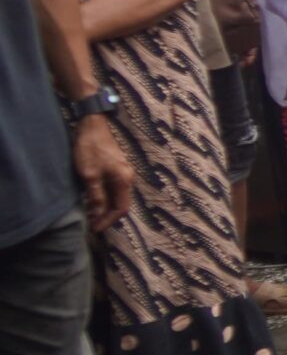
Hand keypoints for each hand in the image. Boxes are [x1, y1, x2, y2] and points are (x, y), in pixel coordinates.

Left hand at [72, 118, 132, 233]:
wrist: (92, 126)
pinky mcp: (116, 168)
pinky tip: (93, 199)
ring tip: (91, 214)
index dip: (108, 221)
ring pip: (117, 196)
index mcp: (124, 180)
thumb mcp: (89, 175)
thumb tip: (99, 214)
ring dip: (105, 207)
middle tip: (92, 224)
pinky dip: (105, 197)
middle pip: (121, 204)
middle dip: (107, 216)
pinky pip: (114, 188)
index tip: (95, 228)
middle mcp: (127, 178)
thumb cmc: (90, 149)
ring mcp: (123, 172)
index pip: (121, 209)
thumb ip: (96, 196)